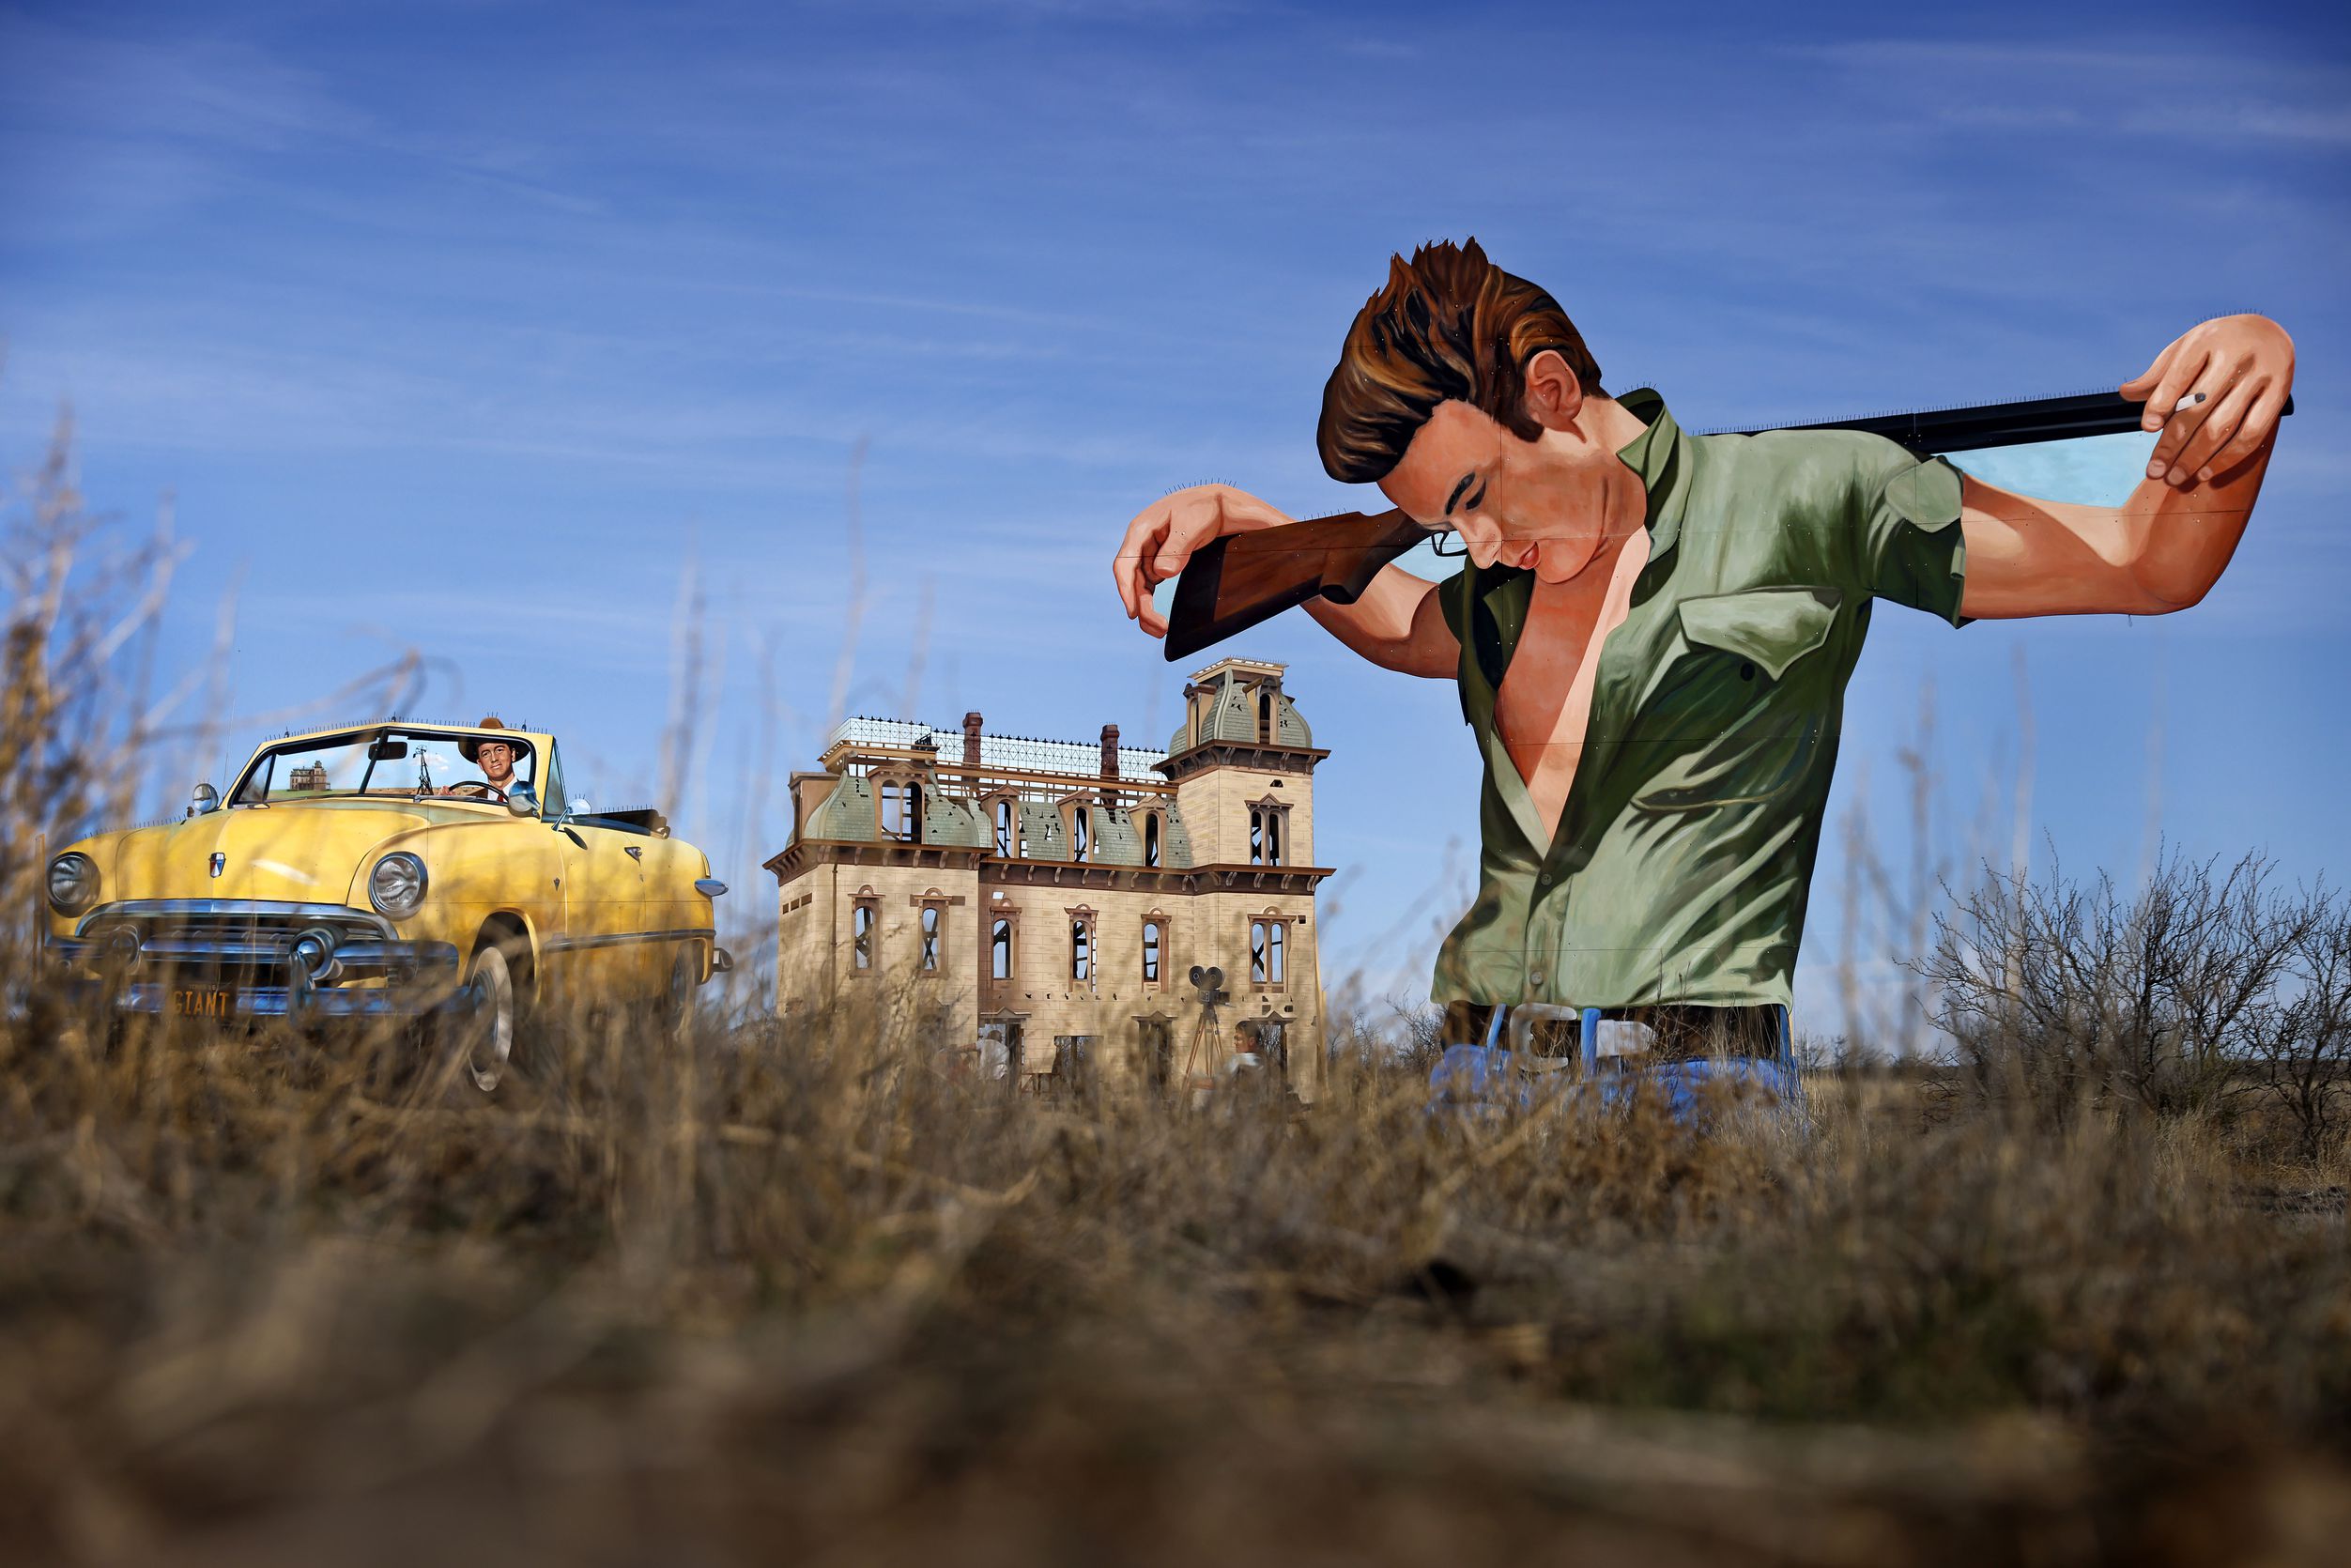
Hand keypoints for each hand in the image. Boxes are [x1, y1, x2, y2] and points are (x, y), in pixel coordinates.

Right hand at [1111, 484, 1292, 637]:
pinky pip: (1150, 585)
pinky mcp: (1159, 561)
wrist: (1218, 505)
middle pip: (1132, 580)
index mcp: (1141, 529)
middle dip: (1141, 606)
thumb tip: (1162, 573)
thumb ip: (1177, 548)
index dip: (1127, 590)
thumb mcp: (1192, 524)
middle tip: (1158, 628)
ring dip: (1146, 608)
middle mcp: (1141, 543)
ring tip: (1160, 629)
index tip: (1134, 612)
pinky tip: (1159, 617)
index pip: (1125, 564)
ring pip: (1140, 586)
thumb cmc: (1203, 508)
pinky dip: (1152, 602)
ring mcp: (1149, 553)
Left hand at [2121, 315, 2294, 486]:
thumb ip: (2158, 374)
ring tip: (2174, 477)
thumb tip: (2125, 393)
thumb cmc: (2216, 344)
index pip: (2179, 374)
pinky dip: (2228, 457)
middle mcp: (2236, 356)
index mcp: (2206, 341)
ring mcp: (2260, 375)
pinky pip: (2253, 433)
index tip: (2147, 429)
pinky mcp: (2280, 393)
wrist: (2268, 331)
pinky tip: (2205, 471)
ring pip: (2224, 425)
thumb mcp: (2185, 347)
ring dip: (2195, 458)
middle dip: (2173, 444)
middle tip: (2154, 470)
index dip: (2161, 403)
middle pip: (2199, 407)